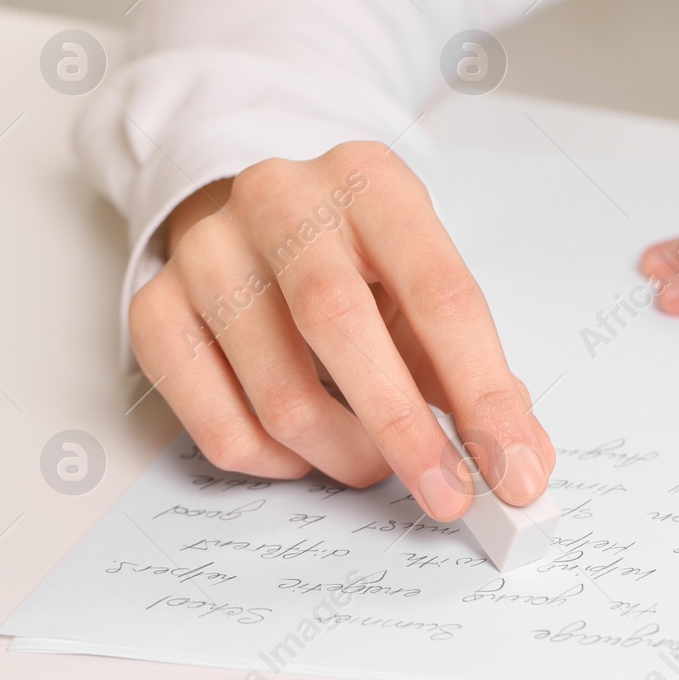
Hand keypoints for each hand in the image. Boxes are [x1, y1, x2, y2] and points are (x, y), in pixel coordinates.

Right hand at [129, 142, 553, 520]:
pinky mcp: (154, 308)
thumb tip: (524, 461)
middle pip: (340, 327)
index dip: (483, 391)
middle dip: (406, 431)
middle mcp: (281, 200)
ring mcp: (207, 252)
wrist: (262, 216)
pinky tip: (306, 450)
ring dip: (344, 456)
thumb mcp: (424, 288)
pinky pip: (218, 429)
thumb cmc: (361, 263)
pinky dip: (278, 464)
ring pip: (279, 395)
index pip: (440, 292)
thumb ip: (474, 372)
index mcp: (371, 183)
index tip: (516, 470)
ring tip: (373, 462)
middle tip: (449, 496)